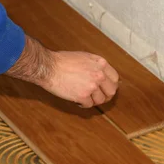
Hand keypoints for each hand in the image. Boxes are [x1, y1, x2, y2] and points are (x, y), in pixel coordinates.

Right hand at [5, 35, 119, 107]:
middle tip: (97, 98)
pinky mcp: (83, 96)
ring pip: (100, 100)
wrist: (48, 67)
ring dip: (93, 101)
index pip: (115, 79)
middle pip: (111, 91)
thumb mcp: (84, 57)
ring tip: (84, 98)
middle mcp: (99, 74)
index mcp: (101, 63)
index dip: (110, 86)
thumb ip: (95, 66)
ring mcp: (92, 86)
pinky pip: (88, 105)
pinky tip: (77, 101)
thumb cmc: (62, 61)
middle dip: (105, 96)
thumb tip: (103, 75)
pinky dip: (83, 105)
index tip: (105, 89)